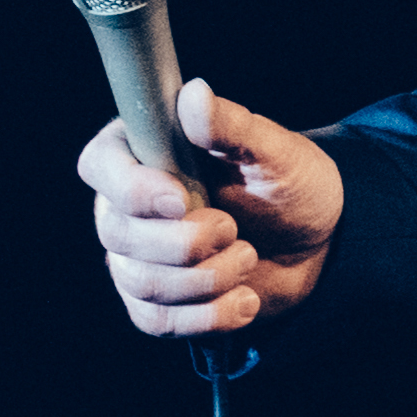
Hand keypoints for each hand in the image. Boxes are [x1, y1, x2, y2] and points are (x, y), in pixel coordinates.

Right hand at [83, 79, 342, 337]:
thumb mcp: (276, 153)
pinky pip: (158, 322)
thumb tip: (194, 94)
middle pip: (119, 234)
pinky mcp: (154, 301)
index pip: (100, 167)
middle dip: (188, 242)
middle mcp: (125, 206)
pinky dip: (209, 316)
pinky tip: (245, 299)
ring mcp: (135, 257)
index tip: (181, 199)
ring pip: (142, 283)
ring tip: (248, 256)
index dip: (133, 190)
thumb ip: (234, 126)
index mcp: (144, 155)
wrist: (316, 244)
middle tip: (235, 229)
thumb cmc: (290, 187)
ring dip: (208, 278)